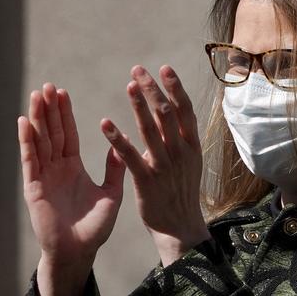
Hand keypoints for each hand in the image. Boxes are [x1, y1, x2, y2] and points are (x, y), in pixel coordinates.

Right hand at [20, 83, 124, 295]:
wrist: (78, 252)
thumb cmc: (94, 229)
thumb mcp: (111, 195)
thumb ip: (114, 171)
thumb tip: (123, 145)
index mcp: (73, 168)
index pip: (68, 135)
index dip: (64, 114)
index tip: (62, 92)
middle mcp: (56, 169)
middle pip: (51, 133)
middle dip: (49, 110)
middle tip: (47, 86)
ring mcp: (43, 177)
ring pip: (39, 142)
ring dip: (37, 119)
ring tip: (36, 96)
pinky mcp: (33, 188)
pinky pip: (30, 160)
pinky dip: (26, 141)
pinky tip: (24, 122)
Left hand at [101, 65, 209, 266]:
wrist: (179, 227)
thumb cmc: (180, 193)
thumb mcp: (186, 163)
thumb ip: (177, 139)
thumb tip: (165, 113)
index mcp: (191, 146)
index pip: (185, 110)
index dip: (175, 88)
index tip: (164, 68)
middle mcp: (180, 152)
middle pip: (167, 114)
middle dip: (153, 89)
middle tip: (138, 69)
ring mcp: (164, 166)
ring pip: (151, 130)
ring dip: (139, 105)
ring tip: (129, 85)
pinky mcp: (147, 180)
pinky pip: (130, 155)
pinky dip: (117, 138)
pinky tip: (105, 124)